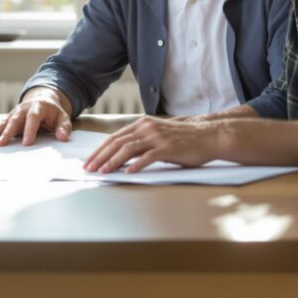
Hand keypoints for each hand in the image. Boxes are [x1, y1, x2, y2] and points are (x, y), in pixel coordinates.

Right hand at [0, 89, 71, 145]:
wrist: (42, 99)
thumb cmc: (53, 112)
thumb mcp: (62, 117)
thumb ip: (64, 127)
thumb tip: (63, 137)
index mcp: (37, 107)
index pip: (33, 118)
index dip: (29, 130)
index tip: (27, 143)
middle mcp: (23, 109)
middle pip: (14, 120)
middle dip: (6, 132)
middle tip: (0, 144)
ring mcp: (14, 113)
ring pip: (2, 122)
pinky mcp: (8, 118)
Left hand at [83, 116, 219, 173]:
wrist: (208, 135)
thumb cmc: (183, 138)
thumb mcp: (158, 135)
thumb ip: (141, 141)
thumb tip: (121, 155)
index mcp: (142, 124)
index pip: (114, 137)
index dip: (100, 150)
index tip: (89, 161)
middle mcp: (147, 128)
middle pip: (117, 142)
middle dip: (100, 157)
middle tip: (89, 169)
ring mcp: (157, 137)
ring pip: (128, 149)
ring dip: (113, 162)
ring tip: (103, 172)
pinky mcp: (168, 148)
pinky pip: (148, 157)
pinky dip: (136, 165)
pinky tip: (128, 173)